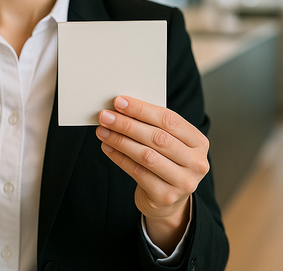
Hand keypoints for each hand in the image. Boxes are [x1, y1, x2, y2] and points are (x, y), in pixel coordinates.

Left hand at [95, 96, 208, 254]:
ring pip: (146, 155)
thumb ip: (151, 125)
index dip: (142, 109)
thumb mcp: (167, 140)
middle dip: (127, 124)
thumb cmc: (164, 160)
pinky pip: (137, 172)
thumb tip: (120, 107)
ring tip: (102, 130)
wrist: (168, 200)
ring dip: (120, 140)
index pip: (169, 119)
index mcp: (199, 142)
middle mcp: (196, 162)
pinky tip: (106, 147)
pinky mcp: (166, 196)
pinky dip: (119, 157)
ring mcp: (184, 182)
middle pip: (157, 137)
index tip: (119, 101)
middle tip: (105, 116)